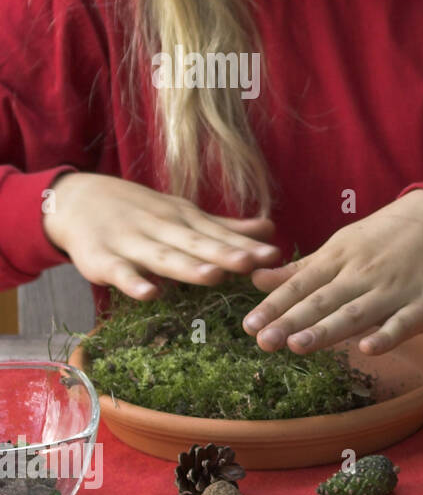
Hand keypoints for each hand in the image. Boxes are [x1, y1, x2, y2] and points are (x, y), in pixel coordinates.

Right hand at [41, 171, 281, 297]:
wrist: (76, 200)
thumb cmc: (142, 212)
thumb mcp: (184, 214)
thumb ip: (225, 228)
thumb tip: (270, 229)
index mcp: (184, 219)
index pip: (218, 234)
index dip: (245, 245)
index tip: (274, 255)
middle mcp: (161, 228)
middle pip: (196, 243)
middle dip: (224, 253)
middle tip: (254, 262)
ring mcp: (131, 243)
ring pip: (162, 256)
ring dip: (187, 266)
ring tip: (214, 276)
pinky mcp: (102, 260)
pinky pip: (119, 272)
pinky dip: (133, 282)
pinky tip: (150, 294)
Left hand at [240, 190, 422, 355]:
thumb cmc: (382, 239)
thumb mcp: (339, 247)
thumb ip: (300, 270)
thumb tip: (255, 280)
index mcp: (340, 259)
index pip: (302, 284)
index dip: (275, 305)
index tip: (249, 325)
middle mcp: (363, 274)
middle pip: (323, 300)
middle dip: (292, 321)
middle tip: (264, 342)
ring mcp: (393, 290)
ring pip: (356, 313)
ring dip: (327, 330)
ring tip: (298, 345)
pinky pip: (403, 323)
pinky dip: (386, 336)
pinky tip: (367, 350)